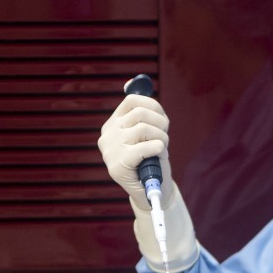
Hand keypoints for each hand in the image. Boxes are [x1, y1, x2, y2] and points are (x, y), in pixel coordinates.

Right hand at [98, 94, 174, 209]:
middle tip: (165, 136)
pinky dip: (158, 148)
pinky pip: (144, 147)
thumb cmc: (152, 160)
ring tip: (162, 148)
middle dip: (161, 123)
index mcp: (112, 125)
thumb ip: (142, 111)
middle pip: (140, 113)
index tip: (162, 119)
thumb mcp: (148, 133)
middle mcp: (107, 136)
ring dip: (162, 137)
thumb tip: (134, 81)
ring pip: (144, 128)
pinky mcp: (117, 166)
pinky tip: (158, 155)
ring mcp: (110, 151)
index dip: (154, 106)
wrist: (152, 191)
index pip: (132, 101)